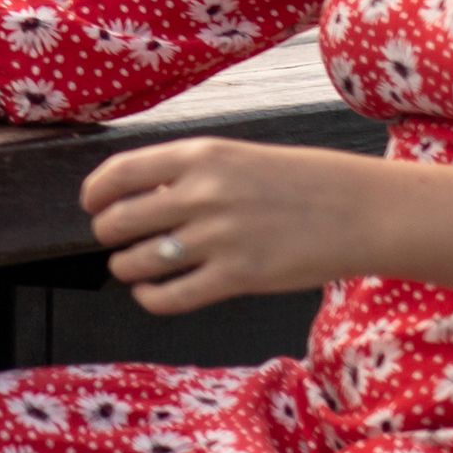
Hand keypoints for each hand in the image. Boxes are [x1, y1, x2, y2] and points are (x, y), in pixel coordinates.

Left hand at [83, 136, 378, 314]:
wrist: (361, 210)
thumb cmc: (300, 181)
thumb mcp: (238, 157)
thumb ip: (188, 174)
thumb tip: (137, 196)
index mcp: (200, 155)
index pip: (118, 173)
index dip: (94, 194)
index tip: (91, 206)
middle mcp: (202, 194)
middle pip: (119, 220)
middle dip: (107, 235)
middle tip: (114, 240)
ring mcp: (219, 237)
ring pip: (137, 261)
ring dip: (126, 267)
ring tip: (133, 267)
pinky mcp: (238, 277)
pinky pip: (170, 295)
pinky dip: (150, 297)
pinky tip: (151, 292)